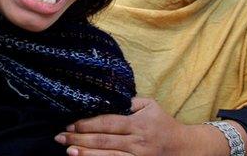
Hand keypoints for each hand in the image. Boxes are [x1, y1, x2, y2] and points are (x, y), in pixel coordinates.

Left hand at [54, 97, 186, 155]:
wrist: (185, 148)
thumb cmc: (163, 123)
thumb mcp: (150, 105)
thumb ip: (129, 101)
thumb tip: (105, 97)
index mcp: (138, 123)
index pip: (108, 123)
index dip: (88, 124)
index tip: (70, 123)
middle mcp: (138, 141)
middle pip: (104, 141)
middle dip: (80, 138)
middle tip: (60, 137)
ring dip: (87, 154)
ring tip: (69, 151)